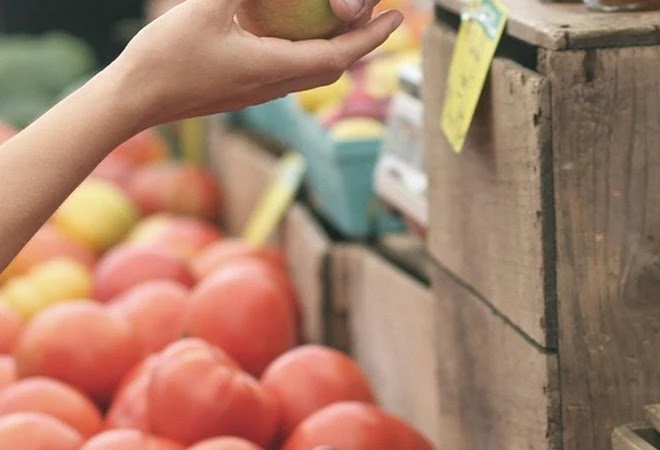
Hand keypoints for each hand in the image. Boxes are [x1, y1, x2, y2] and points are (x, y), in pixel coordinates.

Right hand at [102, 0, 401, 130]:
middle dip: (361, 39)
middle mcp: (274, 86)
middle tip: (379, 12)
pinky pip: (290, 72)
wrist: (134, 101)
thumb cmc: (165, 58)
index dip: (372, 37)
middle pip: (333, 65)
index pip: (339, 56)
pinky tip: (298, 33)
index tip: (397, 17)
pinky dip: (308, 51)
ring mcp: (259, 92)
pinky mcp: (244, 92)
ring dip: (336, 47)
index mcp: (272, 69)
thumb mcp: (205, 8)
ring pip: (312, 72)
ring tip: (347, 21)